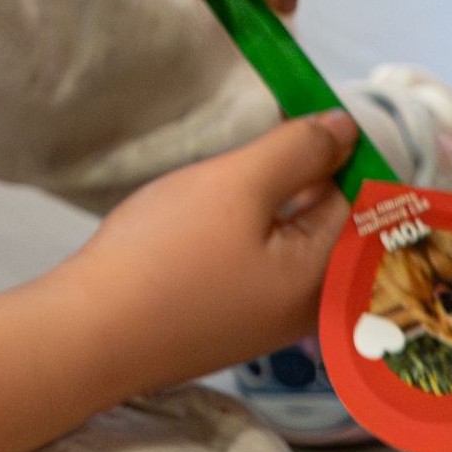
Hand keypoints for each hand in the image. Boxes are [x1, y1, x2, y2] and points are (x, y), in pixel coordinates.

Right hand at [65, 113, 354, 397]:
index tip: (290, 121)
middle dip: (301, 177)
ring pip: (293, 241)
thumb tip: (346, 127)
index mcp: (325, 277)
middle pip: (328, 222)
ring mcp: (269, 320)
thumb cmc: (169, 253)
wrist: (95, 330)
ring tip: (225, 183)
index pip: (356, 198)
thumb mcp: (237, 185)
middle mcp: (310, 307)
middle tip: (253, 150)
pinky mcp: (233, 321)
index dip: (329, 150)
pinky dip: (249, 232)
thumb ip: (297, 151)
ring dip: (272, 204)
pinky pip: (264, 263)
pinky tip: (209, 221)